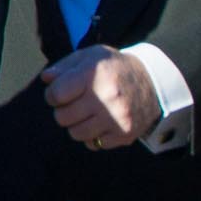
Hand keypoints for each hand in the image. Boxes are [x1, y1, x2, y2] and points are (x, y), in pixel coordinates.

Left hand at [41, 46, 159, 148]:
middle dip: (65, 111)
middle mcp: (106, 97)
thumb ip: (65, 66)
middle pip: (62, 117)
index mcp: (94, 75)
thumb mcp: (92, 56)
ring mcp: (116, 118)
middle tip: (77, 104)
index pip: (55, 95)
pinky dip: (94, 137)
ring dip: (78, 125)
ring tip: (89, 114)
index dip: (54, 94)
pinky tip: (102, 124)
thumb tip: (46, 80)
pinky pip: (94, 145)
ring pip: (76, 134)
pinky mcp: (125, 133)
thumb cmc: (116, 68)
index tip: (63, 92)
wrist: (155, 82)